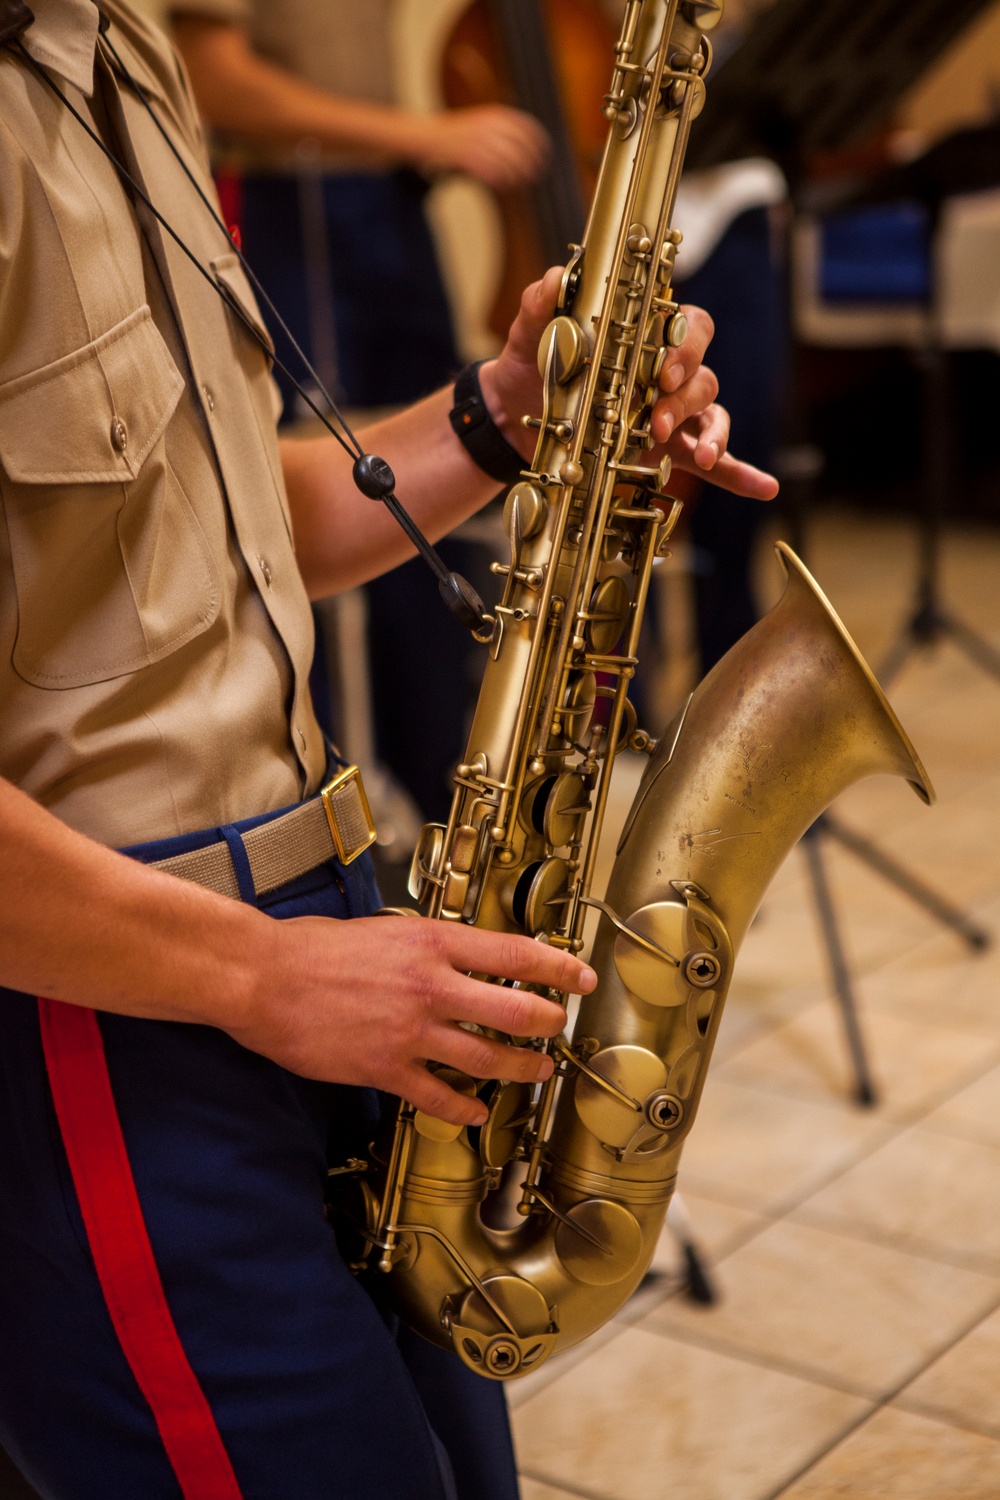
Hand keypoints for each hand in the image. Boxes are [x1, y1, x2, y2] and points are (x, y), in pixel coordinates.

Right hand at [234, 915, 595, 1125]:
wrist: (263, 977)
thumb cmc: (313, 948)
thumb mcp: (385, 930)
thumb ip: (429, 947)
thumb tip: (464, 958)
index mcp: (433, 944)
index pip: (516, 954)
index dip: (559, 968)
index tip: (581, 977)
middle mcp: (431, 987)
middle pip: (516, 1010)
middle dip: (548, 1023)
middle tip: (558, 1027)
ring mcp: (411, 1032)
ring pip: (488, 1058)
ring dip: (521, 1068)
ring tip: (536, 1070)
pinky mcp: (386, 1068)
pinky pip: (441, 1096)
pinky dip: (465, 1108)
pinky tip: (476, 1111)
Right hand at [409, 105, 549, 191]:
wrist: (426, 137)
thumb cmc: (456, 134)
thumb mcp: (481, 122)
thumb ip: (502, 131)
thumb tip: (528, 149)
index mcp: (494, 115)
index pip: (527, 128)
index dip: (540, 143)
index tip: (545, 156)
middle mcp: (488, 126)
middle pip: (521, 148)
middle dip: (531, 164)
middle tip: (536, 175)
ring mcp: (478, 141)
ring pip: (508, 163)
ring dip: (517, 176)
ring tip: (520, 183)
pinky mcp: (467, 157)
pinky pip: (492, 173)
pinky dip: (500, 181)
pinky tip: (502, 185)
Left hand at [480, 271, 778, 500]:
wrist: (515, 415)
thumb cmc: (531, 367)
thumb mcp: (529, 335)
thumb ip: (540, 306)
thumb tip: (555, 279)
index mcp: (644, 337)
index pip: (688, 327)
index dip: (686, 346)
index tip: (665, 370)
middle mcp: (665, 372)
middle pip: (702, 374)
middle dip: (686, 397)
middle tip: (658, 419)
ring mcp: (669, 412)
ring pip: (709, 412)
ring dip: (711, 433)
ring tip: (700, 456)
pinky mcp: (664, 449)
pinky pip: (710, 461)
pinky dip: (737, 473)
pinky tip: (763, 487)